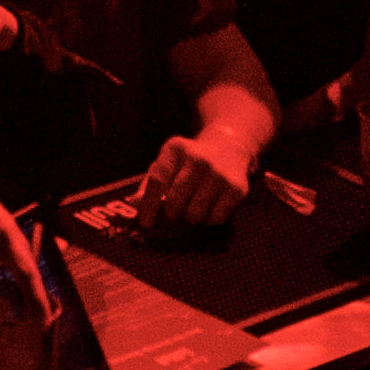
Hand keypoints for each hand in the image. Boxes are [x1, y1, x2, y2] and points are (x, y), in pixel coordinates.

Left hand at [134, 128, 254, 228]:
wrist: (228, 148)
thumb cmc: (188, 162)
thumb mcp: (167, 163)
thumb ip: (149, 184)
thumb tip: (132, 204)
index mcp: (175, 149)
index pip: (157, 181)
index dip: (148, 205)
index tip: (144, 222)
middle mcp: (198, 158)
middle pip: (174, 201)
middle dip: (170, 213)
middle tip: (173, 211)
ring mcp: (219, 173)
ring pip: (194, 214)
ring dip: (190, 218)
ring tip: (193, 206)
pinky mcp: (236, 188)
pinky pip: (215, 219)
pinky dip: (208, 219)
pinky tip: (210, 205)